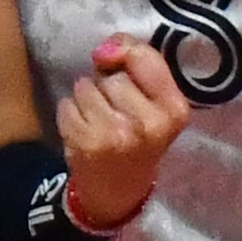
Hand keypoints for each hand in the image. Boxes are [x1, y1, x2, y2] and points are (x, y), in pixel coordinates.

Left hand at [55, 35, 191, 227]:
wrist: (118, 191)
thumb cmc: (140, 138)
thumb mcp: (156, 104)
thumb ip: (139, 64)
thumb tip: (104, 49)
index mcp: (175, 110)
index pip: (145, 58)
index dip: (127, 55)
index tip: (123, 67)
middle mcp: (149, 124)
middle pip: (113, 76)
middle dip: (108, 86)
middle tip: (117, 111)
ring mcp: (116, 135)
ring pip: (86, 86)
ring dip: (87, 98)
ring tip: (100, 119)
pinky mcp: (86, 143)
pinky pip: (67, 104)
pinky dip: (70, 113)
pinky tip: (84, 130)